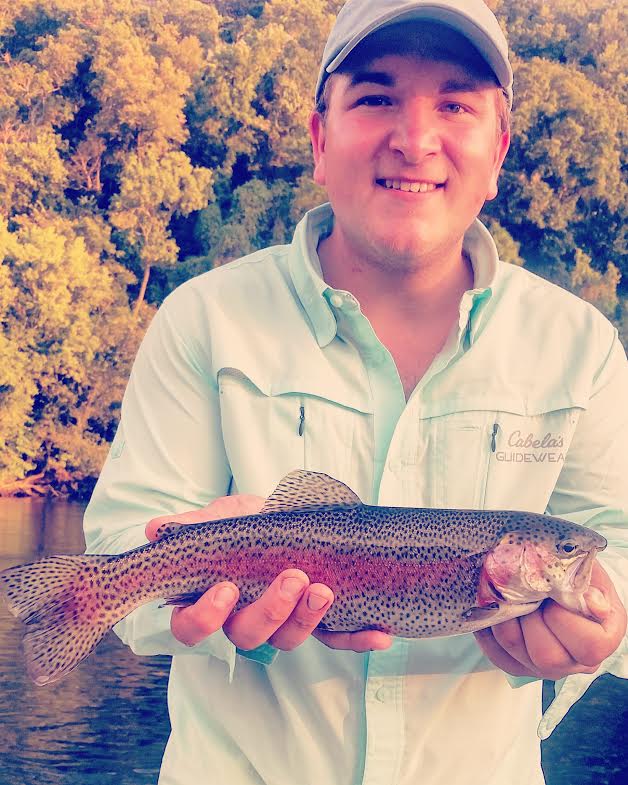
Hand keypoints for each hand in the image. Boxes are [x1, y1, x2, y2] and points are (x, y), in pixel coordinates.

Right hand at [146, 495, 391, 652]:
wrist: (283, 516)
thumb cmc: (242, 523)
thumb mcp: (219, 519)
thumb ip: (193, 527)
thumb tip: (156, 531)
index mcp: (210, 600)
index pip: (193, 626)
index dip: (205, 617)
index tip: (225, 589)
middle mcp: (244, 619)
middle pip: (247, 635)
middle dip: (270, 610)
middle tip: (292, 579)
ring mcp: (282, 623)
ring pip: (289, 638)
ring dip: (308, 619)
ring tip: (325, 591)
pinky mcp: (318, 622)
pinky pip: (335, 639)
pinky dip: (357, 638)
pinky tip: (380, 634)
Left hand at [474, 560, 626, 679]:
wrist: (556, 579)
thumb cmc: (574, 574)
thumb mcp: (586, 570)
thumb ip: (588, 583)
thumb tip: (594, 603)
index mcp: (602, 639)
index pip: (589, 646)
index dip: (564, 618)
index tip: (553, 594)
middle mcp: (576, 661)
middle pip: (547, 657)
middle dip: (530, 617)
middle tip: (527, 593)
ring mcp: (546, 667)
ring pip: (516, 651)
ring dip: (506, 618)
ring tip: (509, 596)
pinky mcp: (520, 666)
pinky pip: (497, 654)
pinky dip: (490, 629)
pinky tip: (495, 609)